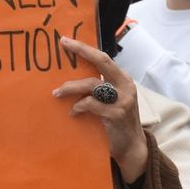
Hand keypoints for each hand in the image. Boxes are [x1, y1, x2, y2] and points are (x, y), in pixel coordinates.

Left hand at [52, 37, 148, 181]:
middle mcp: (125, 86)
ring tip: (57, 93)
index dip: (85, 48)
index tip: (65, 40)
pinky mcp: (115, 114)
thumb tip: (72, 76)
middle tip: (63, 45)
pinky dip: (78, 107)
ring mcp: (122, 100)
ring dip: (71, 87)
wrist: (132, 148)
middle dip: (81, 51)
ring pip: (91, 84)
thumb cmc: (117, 122)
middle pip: (102, 62)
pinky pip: (90, 104)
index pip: (103, 58)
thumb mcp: (112, 100)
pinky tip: (73, 113)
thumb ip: (99, 88)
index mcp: (123, 79)